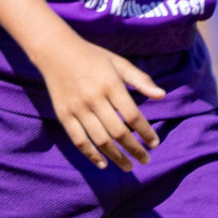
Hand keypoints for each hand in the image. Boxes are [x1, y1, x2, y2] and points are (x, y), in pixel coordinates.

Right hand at [34, 35, 164, 170]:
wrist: (55, 51)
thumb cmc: (92, 57)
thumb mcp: (118, 63)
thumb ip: (140, 79)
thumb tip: (162, 95)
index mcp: (110, 84)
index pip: (132, 116)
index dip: (145, 132)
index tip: (154, 143)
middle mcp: (93, 98)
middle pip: (118, 132)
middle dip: (134, 149)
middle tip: (145, 160)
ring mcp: (77, 108)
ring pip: (99, 140)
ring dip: (116, 157)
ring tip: (128, 166)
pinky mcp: (63, 114)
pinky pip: (78, 139)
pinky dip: (90, 154)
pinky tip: (102, 164)